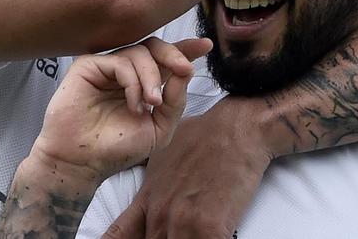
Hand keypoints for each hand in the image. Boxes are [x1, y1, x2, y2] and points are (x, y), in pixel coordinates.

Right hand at [29, 37, 211, 182]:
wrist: (83, 162)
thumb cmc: (117, 148)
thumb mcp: (159, 129)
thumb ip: (175, 101)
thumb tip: (186, 71)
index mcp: (144, 83)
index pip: (166, 60)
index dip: (186, 49)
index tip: (206, 44)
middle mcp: (126, 72)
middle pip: (155, 47)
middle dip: (175, 54)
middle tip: (185, 69)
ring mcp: (107, 67)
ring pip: (140, 52)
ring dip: (152, 78)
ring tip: (152, 103)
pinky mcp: (88, 66)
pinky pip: (120, 61)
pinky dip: (133, 82)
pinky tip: (134, 104)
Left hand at [105, 97, 271, 238]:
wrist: (237, 128)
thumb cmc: (207, 135)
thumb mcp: (166, 152)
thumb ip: (153, 179)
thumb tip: (150, 183)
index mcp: (149, 197)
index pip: (120, 233)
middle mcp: (161, 212)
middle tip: (175, 232)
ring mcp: (183, 221)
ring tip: (195, 232)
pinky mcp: (209, 227)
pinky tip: (215, 235)